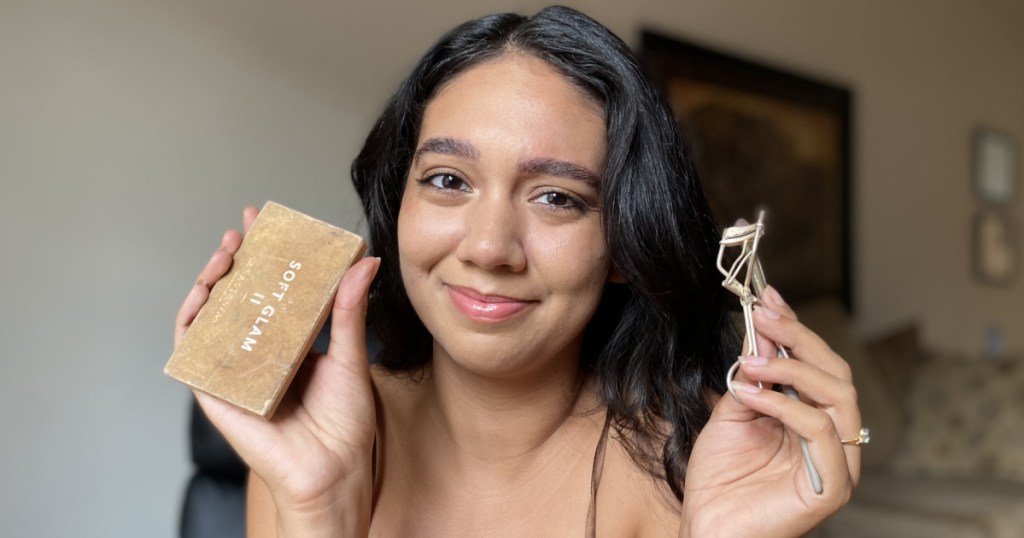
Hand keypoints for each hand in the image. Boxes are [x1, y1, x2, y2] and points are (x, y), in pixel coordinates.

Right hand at [173, 207, 379, 534]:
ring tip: (224, 255)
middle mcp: (259, 351)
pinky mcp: (216, 390)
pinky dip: (191, 320)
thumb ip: (349, 311)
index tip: (266, 220)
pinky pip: (192, 351)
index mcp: (291, 341)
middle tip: (242, 230)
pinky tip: (202, 296)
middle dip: (235, 259)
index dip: (265, 254)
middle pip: (237, 295)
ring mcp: (235, 369)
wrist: (332, 471)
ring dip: (209, 281)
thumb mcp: (349, 357)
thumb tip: (365, 262)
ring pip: (210, 316)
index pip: (272, 288)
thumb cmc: (344, 424)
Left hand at [681, 287, 860, 536]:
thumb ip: (752, 374)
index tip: (768, 298)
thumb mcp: (733, 412)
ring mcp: (839, 464)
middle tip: (762, 317)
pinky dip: (788, 406)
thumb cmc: (720, 478)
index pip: (819, 365)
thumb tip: (761, 328)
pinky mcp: (832, 488)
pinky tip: (754, 395)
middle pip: (836, 374)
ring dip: (793, 369)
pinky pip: (822, 433)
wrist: (706, 527)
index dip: (797, 328)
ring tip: (751, 362)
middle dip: (799, 338)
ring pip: (839, 397)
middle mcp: (834, 439)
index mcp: (814, 419)